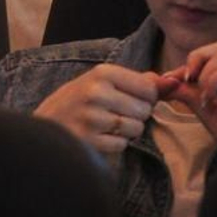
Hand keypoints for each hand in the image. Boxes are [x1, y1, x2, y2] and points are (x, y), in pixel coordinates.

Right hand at [34, 62, 164, 156]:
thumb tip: (173, 82)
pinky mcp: (91, 139)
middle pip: (144, 109)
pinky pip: (122, 144)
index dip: (144, 97)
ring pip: (136, 128)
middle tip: (112, 112)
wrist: (43, 125)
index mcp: (101, 73)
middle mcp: (97, 92)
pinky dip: (115, 143)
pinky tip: (99, 136)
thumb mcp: (101, 82)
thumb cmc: (77, 101)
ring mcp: (93, 117)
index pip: (148, 88)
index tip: (127, 98)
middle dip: (134, 115)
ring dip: (126, 130)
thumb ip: (138, 81)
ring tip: (105, 124)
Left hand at [160, 42, 216, 154]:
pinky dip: (214, 81)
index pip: (211, 56)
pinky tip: (211, 100)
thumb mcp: (205, 109)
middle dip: (196, 59)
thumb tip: (165, 79)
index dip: (189, 65)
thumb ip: (188, 92)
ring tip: (204, 99)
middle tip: (187, 79)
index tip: (170, 80)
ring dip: (204, 75)